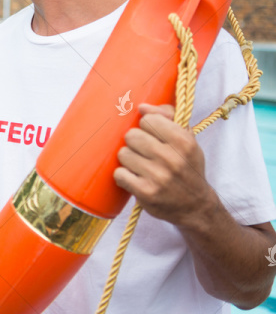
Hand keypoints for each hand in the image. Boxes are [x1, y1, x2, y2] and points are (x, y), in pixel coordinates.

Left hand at [114, 104, 215, 226]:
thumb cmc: (187, 167)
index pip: (147, 119)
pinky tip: (135, 179)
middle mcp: (172, 158)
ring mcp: (158, 177)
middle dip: (135, 143)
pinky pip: (119, 173)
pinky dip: (124, 176)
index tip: (154, 137)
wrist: (196, 206)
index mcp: (184, 142)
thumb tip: (142, 107)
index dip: (147, 127)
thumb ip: (167, 117)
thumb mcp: (187, 140)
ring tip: (142, 167)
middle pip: (131, 135)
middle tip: (145, 153)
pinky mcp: (145, 192)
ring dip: (129, 160)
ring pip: (123, 153)